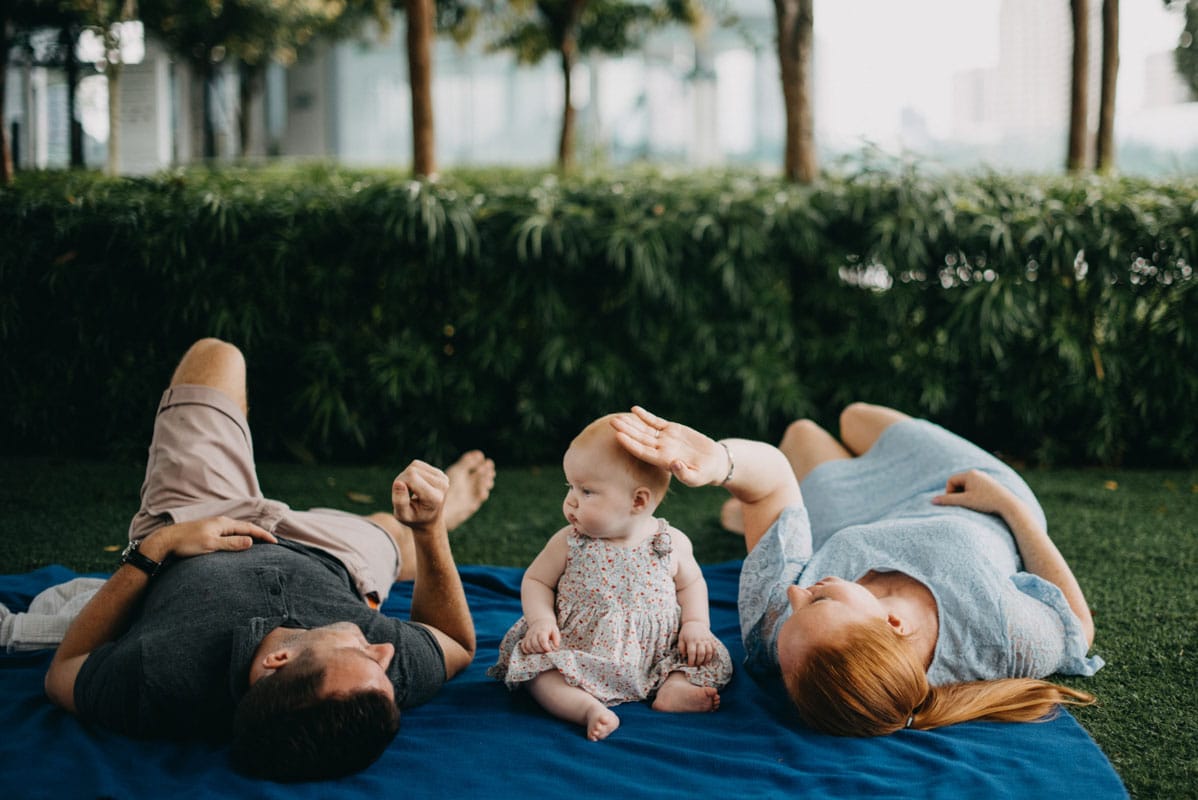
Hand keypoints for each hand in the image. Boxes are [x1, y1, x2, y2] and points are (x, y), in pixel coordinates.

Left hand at [141, 516, 276, 560]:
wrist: (166, 541)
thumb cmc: (187, 543)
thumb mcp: (211, 545)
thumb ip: (231, 543)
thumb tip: (251, 541)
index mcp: (224, 524)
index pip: (249, 528)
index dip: (263, 535)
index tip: (275, 542)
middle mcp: (221, 522)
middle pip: (245, 527)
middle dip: (259, 534)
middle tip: (271, 542)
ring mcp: (214, 526)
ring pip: (237, 530)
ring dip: (249, 535)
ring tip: (258, 543)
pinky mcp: (208, 532)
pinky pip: (229, 533)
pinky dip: (239, 537)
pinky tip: (237, 543)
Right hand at [392, 460, 448, 529]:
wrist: (430, 520)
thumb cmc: (415, 519)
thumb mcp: (403, 516)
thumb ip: (400, 502)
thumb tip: (398, 483)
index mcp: (435, 498)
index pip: (411, 478)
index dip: (400, 484)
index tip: (399, 496)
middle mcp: (443, 486)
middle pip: (412, 470)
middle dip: (402, 480)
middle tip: (403, 494)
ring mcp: (443, 478)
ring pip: (415, 465)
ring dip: (406, 476)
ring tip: (408, 491)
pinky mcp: (440, 473)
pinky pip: (419, 465)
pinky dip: (412, 473)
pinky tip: (415, 485)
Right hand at [520, 618, 560, 653]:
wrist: (540, 621)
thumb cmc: (549, 628)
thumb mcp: (555, 631)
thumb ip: (556, 639)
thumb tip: (556, 647)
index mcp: (542, 631)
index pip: (542, 640)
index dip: (546, 647)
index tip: (550, 651)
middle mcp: (534, 633)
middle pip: (535, 644)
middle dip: (541, 651)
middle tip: (546, 651)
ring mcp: (528, 636)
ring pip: (528, 646)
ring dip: (534, 651)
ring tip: (540, 651)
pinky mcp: (525, 638)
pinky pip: (523, 646)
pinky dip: (526, 650)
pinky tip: (533, 651)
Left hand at [610, 406, 726, 487]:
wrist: (714, 463)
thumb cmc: (705, 473)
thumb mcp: (696, 477)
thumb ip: (684, 473)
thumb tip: (675, 464)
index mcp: (663, 460)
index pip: (642, 451)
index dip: (630, 444)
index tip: (618, 436)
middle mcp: (661, 449)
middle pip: (639, 438)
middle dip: (626, 430)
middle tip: (612, 422)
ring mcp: (665, 438)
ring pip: (645, 429)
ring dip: (631, 423)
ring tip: (618, 417)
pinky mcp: (672, 430)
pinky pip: (656, 421)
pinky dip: (646, 415)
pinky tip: (634, 409)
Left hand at [677, 620, 717, 666]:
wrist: (695, 621)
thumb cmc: (686, 632)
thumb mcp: (681, 638)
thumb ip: (681, 647)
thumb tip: (684, 656)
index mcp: (691, 640)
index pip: (692, 653)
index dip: (691, 661)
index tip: (690, 665)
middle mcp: (700, 640)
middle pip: (701, 653)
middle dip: (699, 662)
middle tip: (696, 665)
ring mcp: (706, 639)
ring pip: (709, 652)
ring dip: (706, 660)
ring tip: (703, 663)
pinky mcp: (711, 639)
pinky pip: (714, 648)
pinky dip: (712, 654)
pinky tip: (709, 658)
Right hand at [932, 469, 1018, 516]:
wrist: (1009, 505)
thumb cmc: (986, 502)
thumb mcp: (964, 501)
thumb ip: (947, 501)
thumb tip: (932, 501)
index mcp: (970, 474)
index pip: (950, 481)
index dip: (949, 493)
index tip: (956, 502)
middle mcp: (977, 473)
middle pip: (958, 483)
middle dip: (958, 494)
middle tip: (964, 504)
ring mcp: (984, 478)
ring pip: (967, 487)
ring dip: (966, 496)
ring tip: (974, 504)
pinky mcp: (990, 484)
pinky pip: (976, 489)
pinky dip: (974, 496)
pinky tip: (981, 503)